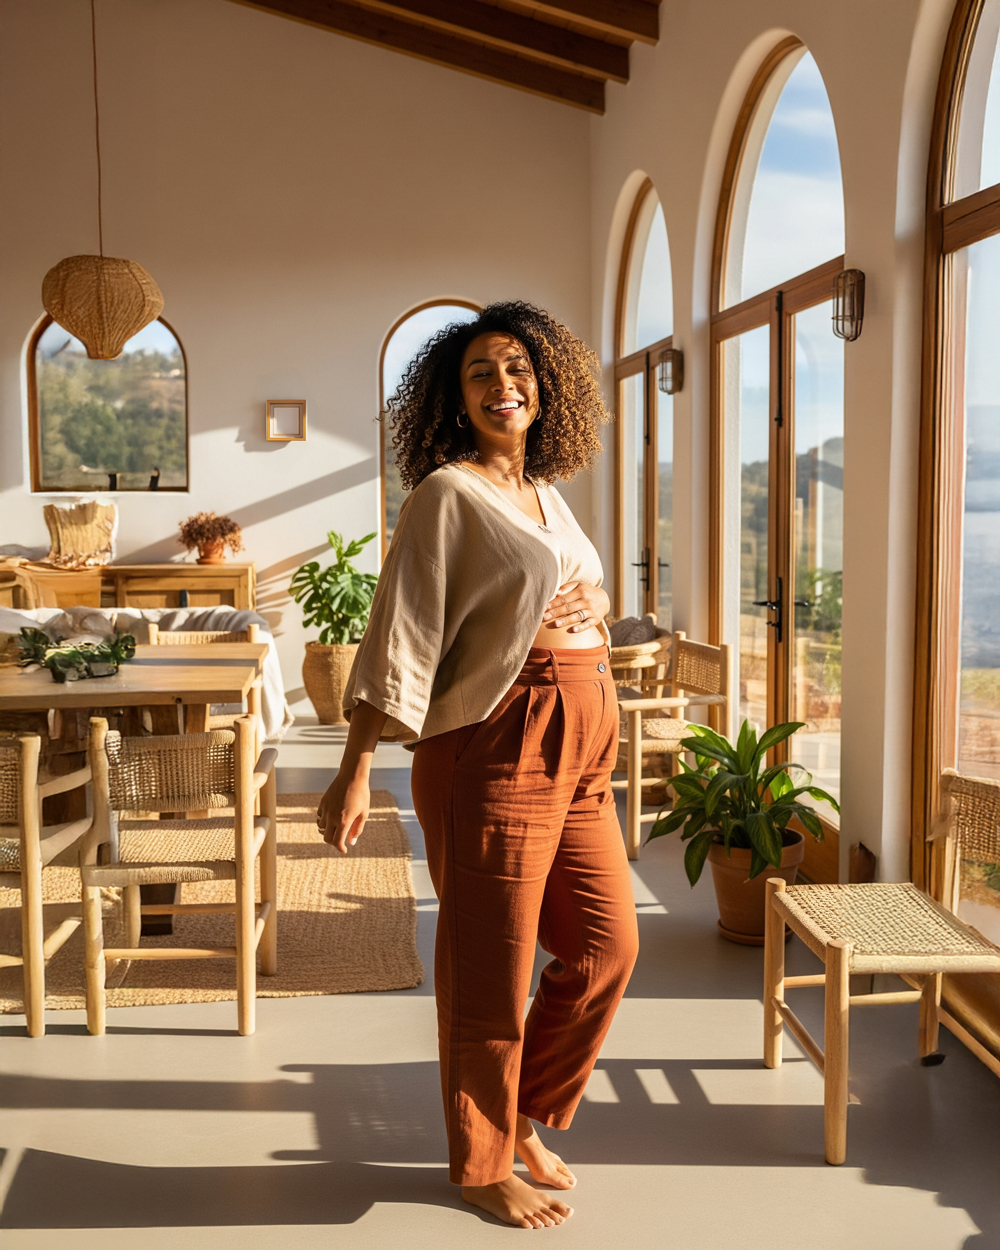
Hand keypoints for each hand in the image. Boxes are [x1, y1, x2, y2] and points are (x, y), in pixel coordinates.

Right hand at [316, 699, 387, 853]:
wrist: (352, 776)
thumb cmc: (361, 795)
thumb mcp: (364, 813)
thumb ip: (357, 829)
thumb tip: (351, 842)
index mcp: (344, 821)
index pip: (337, 842)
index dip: (340, 848)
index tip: (344, 850)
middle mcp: (332, 817)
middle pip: (327, 838)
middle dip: (333, 842)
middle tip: (340, 840)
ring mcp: (326, 810)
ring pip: (321, 827)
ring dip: (328, 831)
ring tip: (336, 828)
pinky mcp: (322, 803)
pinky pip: (319, 817)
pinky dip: (323, 821)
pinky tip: (331, 818)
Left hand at [542, 582, 610, 632]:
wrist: (604, 599)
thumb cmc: (586, 592)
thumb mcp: (579, 585)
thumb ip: (567, 587)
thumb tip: (556, 592)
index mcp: (581, 591)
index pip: (564, 598)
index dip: (554, 603)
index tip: (544, 608)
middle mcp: (586, 601)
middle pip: (569, 607)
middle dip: (556, 613)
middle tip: (544, 617)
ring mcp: (591, 611)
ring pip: (577, 616)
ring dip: (566, 620)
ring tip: (555, 624)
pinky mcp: (596, 620)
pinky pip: (587, 624)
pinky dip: (581, 627)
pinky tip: (573, 630)